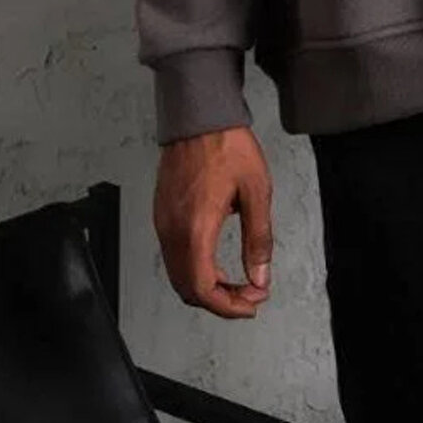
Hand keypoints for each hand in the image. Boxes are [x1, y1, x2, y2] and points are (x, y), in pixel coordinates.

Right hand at [153, 124, 274, 317]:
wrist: (198, 116)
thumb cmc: (226, 145)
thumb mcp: (256, 191)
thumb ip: (258, 239)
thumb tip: (260, 276)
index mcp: (195, 229)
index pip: (203, 290)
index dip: (228, 307)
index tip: (252, 303)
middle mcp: (172, 231)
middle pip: (187, 290)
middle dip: (220, 302)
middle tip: (249, 296)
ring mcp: (163, 224)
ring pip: (178, 276)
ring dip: (207, 288)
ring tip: (238, 283)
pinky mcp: (162, 216)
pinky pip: (173, 257)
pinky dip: (195, 270)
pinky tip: (217, 264)